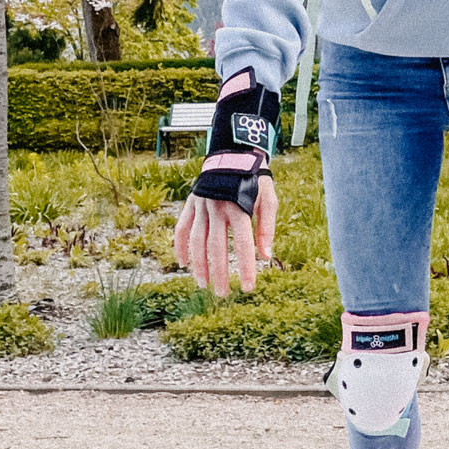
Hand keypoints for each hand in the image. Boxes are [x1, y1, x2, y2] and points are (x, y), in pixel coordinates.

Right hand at [174, 175, 278, 297]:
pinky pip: (181, 228)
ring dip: (199, 265)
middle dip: (219, 273)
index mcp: (239, 208)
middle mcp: (218, 208)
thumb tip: (265, 257)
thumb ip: (267, 228)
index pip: (242, 244)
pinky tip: (184, 264)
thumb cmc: (255, 181)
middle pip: (216, 247)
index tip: (247, 288)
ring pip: (196, 241)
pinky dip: (180, 246)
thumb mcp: (269, 200)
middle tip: (223, 294)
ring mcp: (202, 206)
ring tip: (204, 284)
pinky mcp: (191, 204)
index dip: (245, 267)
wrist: (234, 154)